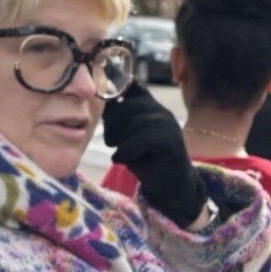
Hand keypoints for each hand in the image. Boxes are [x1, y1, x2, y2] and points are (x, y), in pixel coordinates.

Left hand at [103, 83, 208, 226]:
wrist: (171, 186)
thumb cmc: (145, 160)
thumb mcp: (126, 136)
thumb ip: (117, 119)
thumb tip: (99, 103)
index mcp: (150, 106)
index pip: (130, 85)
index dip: (114, 88)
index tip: (102, 100)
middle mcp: (160, 111)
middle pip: (127, 105)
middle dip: (113, 123)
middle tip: (110, 141)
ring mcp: (168, 124)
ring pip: (135, 122)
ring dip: (121, 141)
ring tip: (120, 153)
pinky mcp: (171, 139)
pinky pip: (142, 138)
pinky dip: (127, 151)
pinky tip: (123, 160)